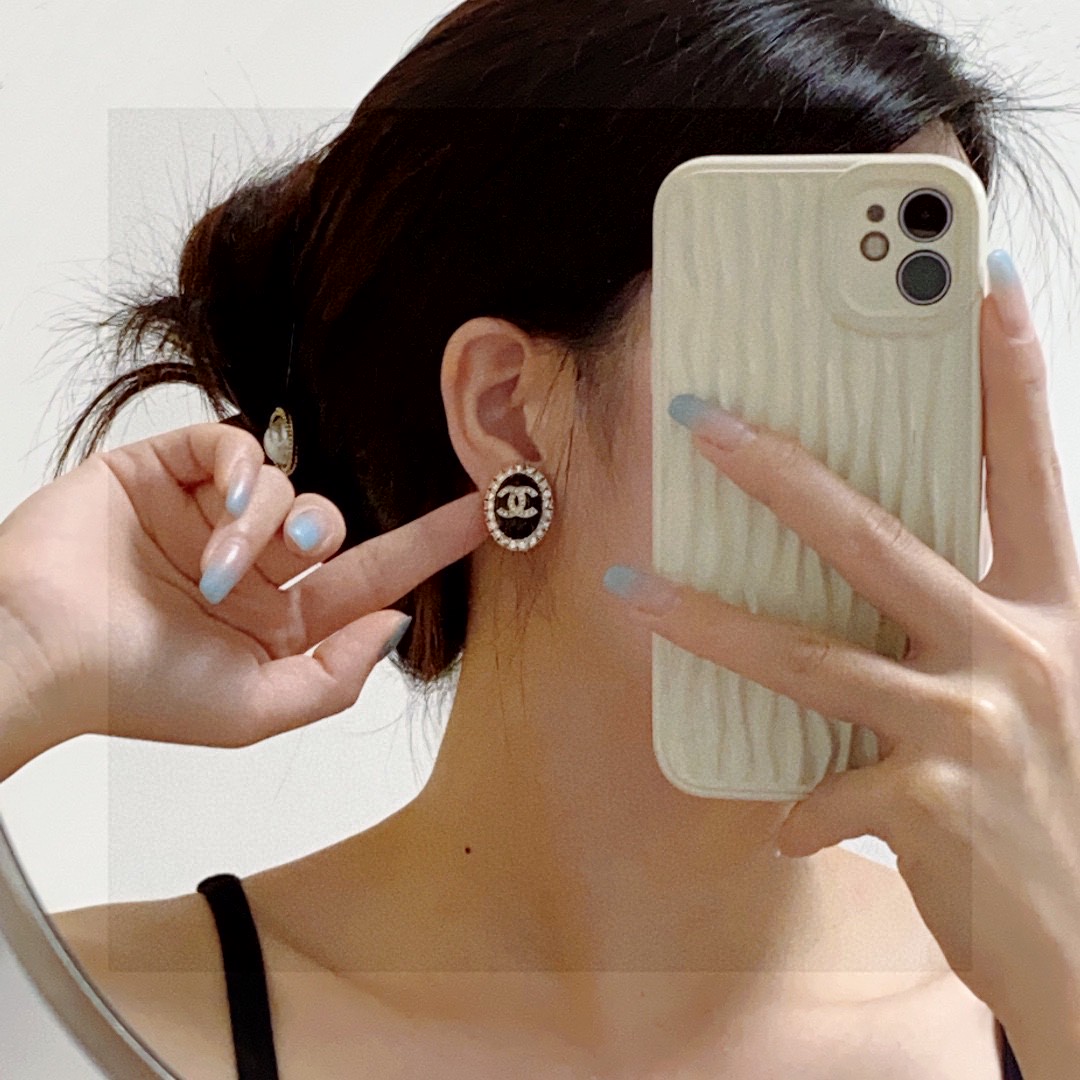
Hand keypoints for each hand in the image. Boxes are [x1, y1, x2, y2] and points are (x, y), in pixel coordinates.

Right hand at [0, 420, 486, 755]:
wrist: (39, 653)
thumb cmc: (134, 691)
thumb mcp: (253, 709)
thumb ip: (335, 675)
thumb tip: (398, 624)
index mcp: (279, 620)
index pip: (373, 575)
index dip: (431, 544)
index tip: (491, 512)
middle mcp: (252, 566)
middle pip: (332, 524)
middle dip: (327, 536)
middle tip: (294, 559)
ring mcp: (209, 516)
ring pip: (286, 485)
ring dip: (266, 524)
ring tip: (217, 567)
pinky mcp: (166, 471)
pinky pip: (234, 445)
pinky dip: (243, 470)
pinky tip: (225, 504)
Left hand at [602, 253, 1079, 1046]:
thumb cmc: (1059, 800)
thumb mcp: (1034, 692)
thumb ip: (959, 631)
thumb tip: (867, 589)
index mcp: (1052, 609)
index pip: (1026, 467)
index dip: (1007, 374)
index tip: (982, 285)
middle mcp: (1019, 651)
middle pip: (879, 538)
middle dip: (782, 474)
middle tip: (704, 420)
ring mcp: (977, 726)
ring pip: (815, 656)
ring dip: (710, 625)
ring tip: (631, 593)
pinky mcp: (937, 806)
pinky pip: (830, 794)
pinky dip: (802, 810)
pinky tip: (786, 828)